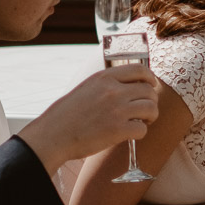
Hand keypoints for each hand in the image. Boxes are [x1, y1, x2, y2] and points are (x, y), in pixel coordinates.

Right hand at [20, 63, 158, 172]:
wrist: (53, 135)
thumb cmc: (67, 115)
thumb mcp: (86, 88)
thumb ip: (107, 85)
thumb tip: (130, 87)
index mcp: (104, 77)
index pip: (140, 70)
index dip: (150, 79)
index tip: (151, 86)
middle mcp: (113, 91)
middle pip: (149, 90)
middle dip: (151, 101)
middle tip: (145, 111)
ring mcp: (117, 110)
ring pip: (151, 108)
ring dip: (150, 117)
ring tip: (142, 122)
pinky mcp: (118, 130)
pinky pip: (143, 129)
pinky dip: (140, 132)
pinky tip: (131, 134)